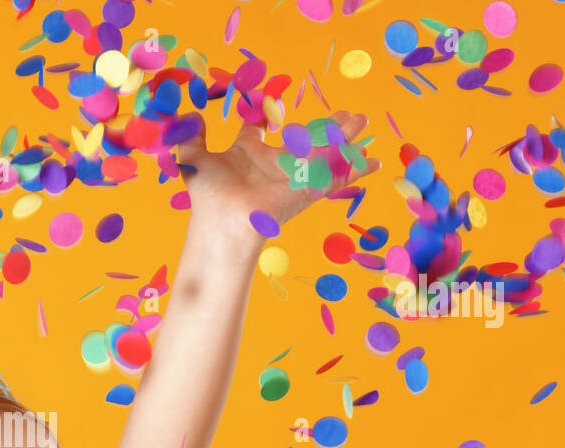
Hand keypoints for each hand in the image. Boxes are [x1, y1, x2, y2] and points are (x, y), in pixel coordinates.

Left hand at [177, 109, 380, 235]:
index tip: (268, 107)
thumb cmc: (208, 195)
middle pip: (304, 140)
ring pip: (325, 152)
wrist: (224, 224)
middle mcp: (272, 164)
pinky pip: (336, 178)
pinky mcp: (307, 191)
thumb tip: (190, 115)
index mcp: (246, 153)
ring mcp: (292, 178)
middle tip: (345, 113)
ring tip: (362, 121)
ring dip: (345, 137)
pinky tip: (374, 161)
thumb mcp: (193, 158)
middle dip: (325, 127)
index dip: (261, 118)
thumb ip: (192, 136)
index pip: (256, 131)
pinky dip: (356, 170)